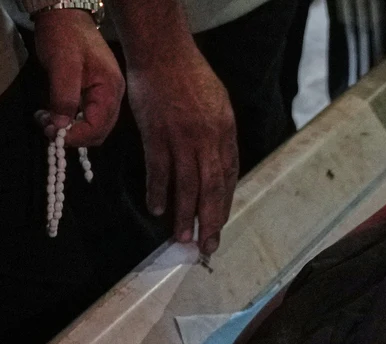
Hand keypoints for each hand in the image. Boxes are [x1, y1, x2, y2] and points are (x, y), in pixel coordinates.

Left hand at [33, 9, 123, 146]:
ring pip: (90, 126)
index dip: (76, 137)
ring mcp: (103, 95)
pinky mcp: (92, 93)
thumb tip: (60, 127)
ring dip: (68, 129)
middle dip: (72, 135)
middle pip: (97, 132)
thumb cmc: (64, 36)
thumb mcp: (62, 65)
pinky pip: (84, 116)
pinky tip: (51, 112)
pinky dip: (68, 120)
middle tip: (46, 126)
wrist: (64, 16)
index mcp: (110, 89)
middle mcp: (112, 96)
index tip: (52, 133)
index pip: (98, 128)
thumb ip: (64, 97)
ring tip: (45, 118)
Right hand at [126, 46, 238, 257]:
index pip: (228, 175)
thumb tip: (217, 163)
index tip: (218, 223)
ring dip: (185, 215)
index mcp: (225, 131)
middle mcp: (207, 138)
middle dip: (210, 220)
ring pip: (186, 185)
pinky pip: (159, 170)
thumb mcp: (216, 103)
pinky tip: (157, 209)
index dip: (223, 203)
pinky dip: (158, 191)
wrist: (163, 54)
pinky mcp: (157, 135)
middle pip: (211, 187)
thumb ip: (217, 134)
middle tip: (207, 246)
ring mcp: (182, 138)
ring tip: (182, 238)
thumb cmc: (189, 75)